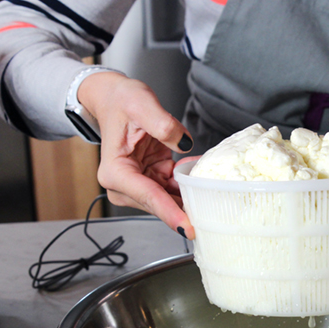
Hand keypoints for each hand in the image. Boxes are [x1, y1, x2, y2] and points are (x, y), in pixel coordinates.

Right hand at [78, 72, 194, 238]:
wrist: (115, 99)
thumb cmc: (122, 101)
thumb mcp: (142, 104)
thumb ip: (163, 124)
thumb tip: (183, 144)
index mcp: (116, 172)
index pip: (149, 196)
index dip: (170, 213)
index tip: (188, 228)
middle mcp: (123, 185)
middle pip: (160, 203)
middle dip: (185, 208)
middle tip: (213, 213)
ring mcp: (138, 184)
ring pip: (170, 200)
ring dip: (189, 194)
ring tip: (208, 185)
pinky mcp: (151, 180)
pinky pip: (174, 188)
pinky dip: (188, 183)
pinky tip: (197, 171)